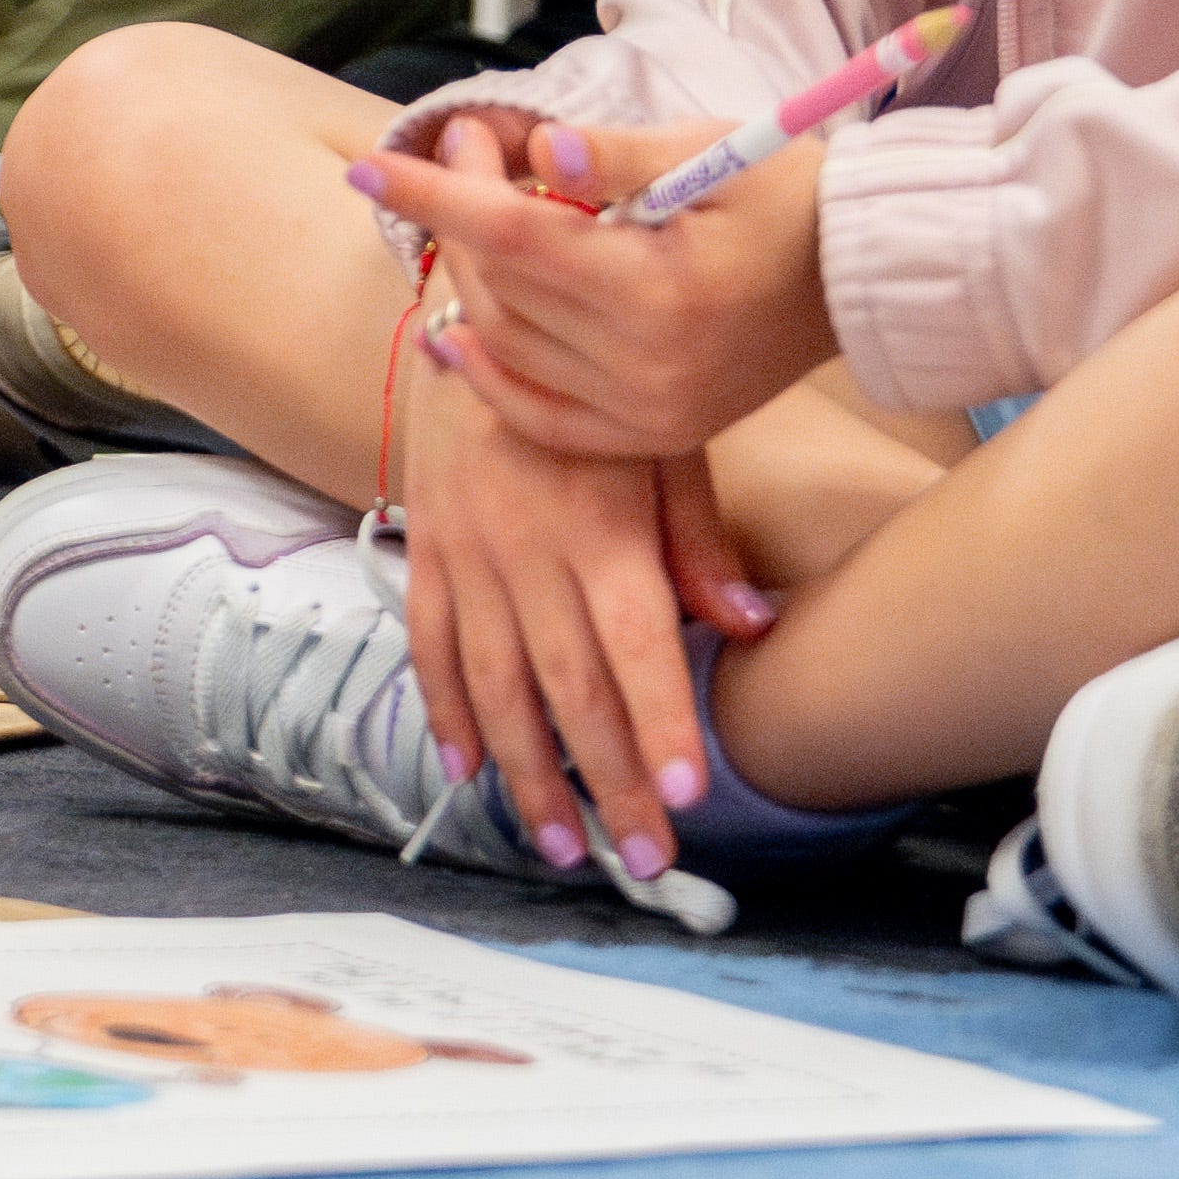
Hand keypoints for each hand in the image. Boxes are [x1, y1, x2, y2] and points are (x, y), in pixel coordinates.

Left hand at [350, 113, 839, 461]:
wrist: (865, 273)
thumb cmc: (792, 194)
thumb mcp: (714, 149)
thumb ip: (615, 155)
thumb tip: (541, 150)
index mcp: (658, 289)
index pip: (513, 236)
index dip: (435, 196)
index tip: (372, 163)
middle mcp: (646, 364)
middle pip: (503, 291)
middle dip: (461, 221)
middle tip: (458, 161)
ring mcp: (650, 409)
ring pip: (511, 347)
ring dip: (476, 285)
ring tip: (477, 224)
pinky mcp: (659, 433)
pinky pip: (544, 418)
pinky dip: (494, 378)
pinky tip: (459, 334)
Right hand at [394, 358, 771, 881]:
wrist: (482, 320)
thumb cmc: (597, 393)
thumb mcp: (668, 446)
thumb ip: (700, 543)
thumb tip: (751, 629)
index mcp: (601, 530)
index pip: (635, 648)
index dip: (659, 726)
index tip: (684, 798)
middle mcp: (528, 552)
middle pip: (568, 691)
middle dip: (609, 784)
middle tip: (645, 859)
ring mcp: (467, 556)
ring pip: (495, 687)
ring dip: (530, 775)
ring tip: (567, 846)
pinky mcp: (427, 552)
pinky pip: (430, 648)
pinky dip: (447, 714)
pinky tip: (470, 772)